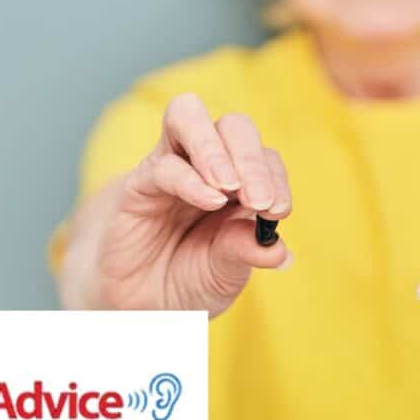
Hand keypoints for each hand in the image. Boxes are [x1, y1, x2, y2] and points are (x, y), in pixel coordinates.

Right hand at [97, 93, 291, 317]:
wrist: (142, 304)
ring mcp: (173, 167)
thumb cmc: (190, 280)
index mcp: (241, 183)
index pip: (265, 158)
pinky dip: (189, 180)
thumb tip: (279, 250)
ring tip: (229, 186)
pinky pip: (162, 164)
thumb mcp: (226, 274)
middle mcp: (208, 166)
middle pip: (234, 126)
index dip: (275, 179)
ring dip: (214, 148)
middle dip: (251, 159)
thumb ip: (247, 253)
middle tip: (259, 200)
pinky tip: (208, 202)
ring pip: (188, 116)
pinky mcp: (140, 183)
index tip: (278, 211)